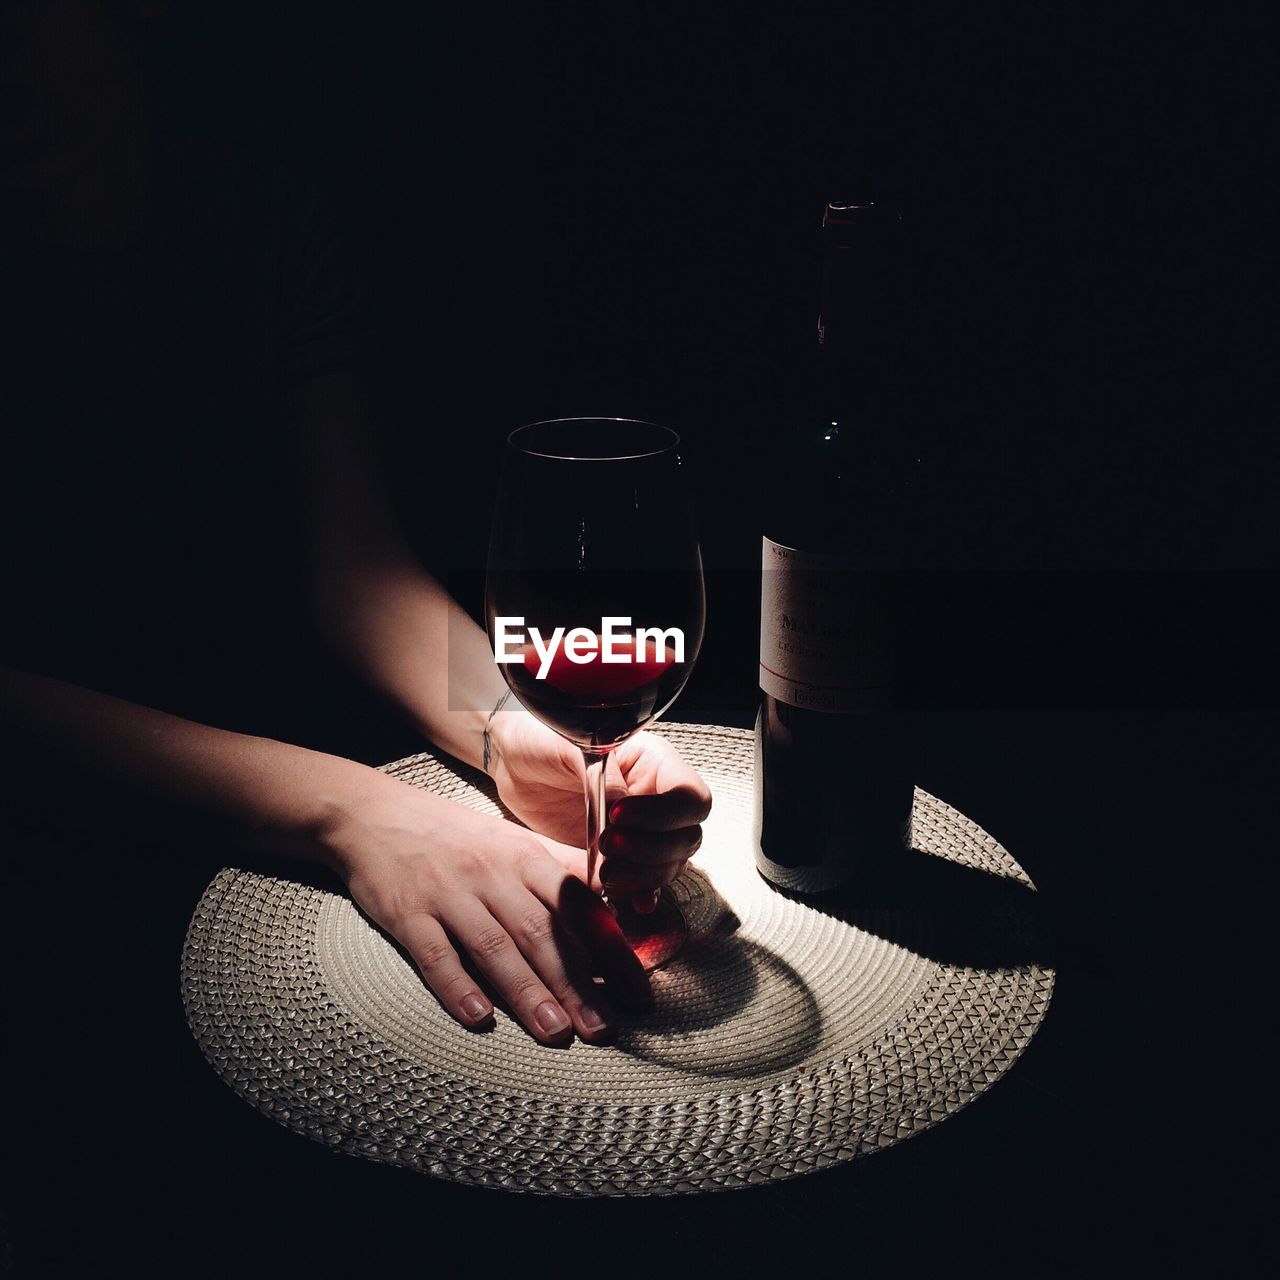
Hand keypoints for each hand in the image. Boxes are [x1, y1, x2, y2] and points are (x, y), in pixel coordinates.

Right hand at [321, 773, 651, 1042]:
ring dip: (527, 992)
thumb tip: (613, 903)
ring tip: (556, 1032)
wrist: (374, 815)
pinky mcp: (406, 914)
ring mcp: (448, 894)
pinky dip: (457, 986)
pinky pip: (434, 954)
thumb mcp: (512, 841)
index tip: (637, 988)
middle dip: (576, 983)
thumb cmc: (455, 836)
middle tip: (604, 1027)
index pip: (577, 906)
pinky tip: (479, 1018)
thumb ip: (561, 871)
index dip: (610, 949)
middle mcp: (491, 874)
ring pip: (494, 947)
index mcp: (523, 857)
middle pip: (541, 933)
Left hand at [487, 710, 711, 912]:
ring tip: (606, 875)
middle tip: (607, 845)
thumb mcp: (569, 745)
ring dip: (644, 876)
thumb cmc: (542, 740)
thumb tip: (623, 806)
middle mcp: (657, 797)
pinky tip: (631, 901)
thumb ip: (600, 773)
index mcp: (654, 762)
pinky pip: (645, 881)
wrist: (512, 762)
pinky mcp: (619, 857)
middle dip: (652, 850)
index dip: (665, 813)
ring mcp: (641, 830)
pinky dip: (641, 892)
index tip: (618, 814)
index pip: (689, 795)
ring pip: (670, 863)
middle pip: (687, 836)